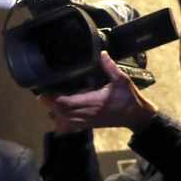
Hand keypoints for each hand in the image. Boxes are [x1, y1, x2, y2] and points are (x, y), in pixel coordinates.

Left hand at [38, 52, 156, 133]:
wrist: (137, 117)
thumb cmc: (130, 97)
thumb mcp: (122, 80)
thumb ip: (110, 67)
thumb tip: (102, 53)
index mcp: (92, 101)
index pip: (66, 103)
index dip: (52, 99)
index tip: (44, 92)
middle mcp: (87, 113)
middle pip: (60, 112)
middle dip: (50, 105)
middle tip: (43, 94)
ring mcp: (87, 121)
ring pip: (63, 121)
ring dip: (54, 113)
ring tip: (50, 102)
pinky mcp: (89, 125)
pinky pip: (70, 127)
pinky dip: (61, 123)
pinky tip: (59, 114)